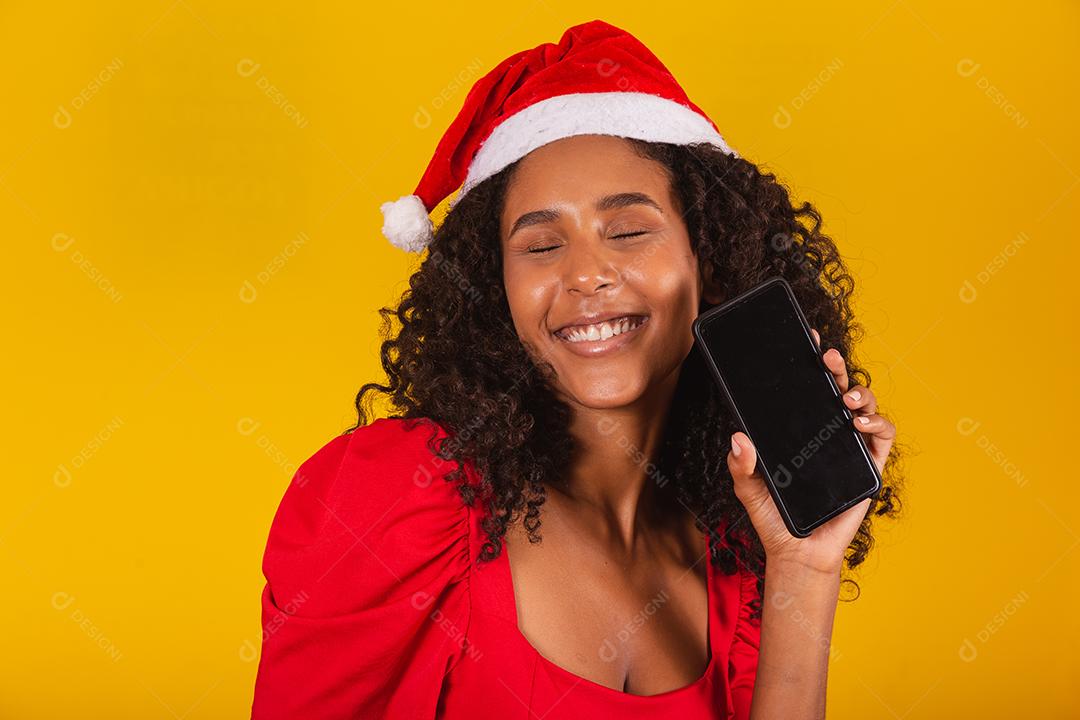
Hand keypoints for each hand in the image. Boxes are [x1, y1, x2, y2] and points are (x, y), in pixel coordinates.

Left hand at [727, 328, 895, 573]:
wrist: (796, 552)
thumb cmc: (772, 516)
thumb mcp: (747, 487)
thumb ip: (740, 464)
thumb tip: (738, 437)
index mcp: (799, 428)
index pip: (806, 388)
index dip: (809, 361)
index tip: (806, 337)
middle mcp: (826, 431)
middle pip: (836, 387)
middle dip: (835, 365)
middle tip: (825, 356)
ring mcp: (849, 446)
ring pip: (864, 405)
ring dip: (860, 391)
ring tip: (845, 397)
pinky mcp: (870, 466)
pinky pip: (883, 436)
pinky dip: (876, 423)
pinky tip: (858, 423)